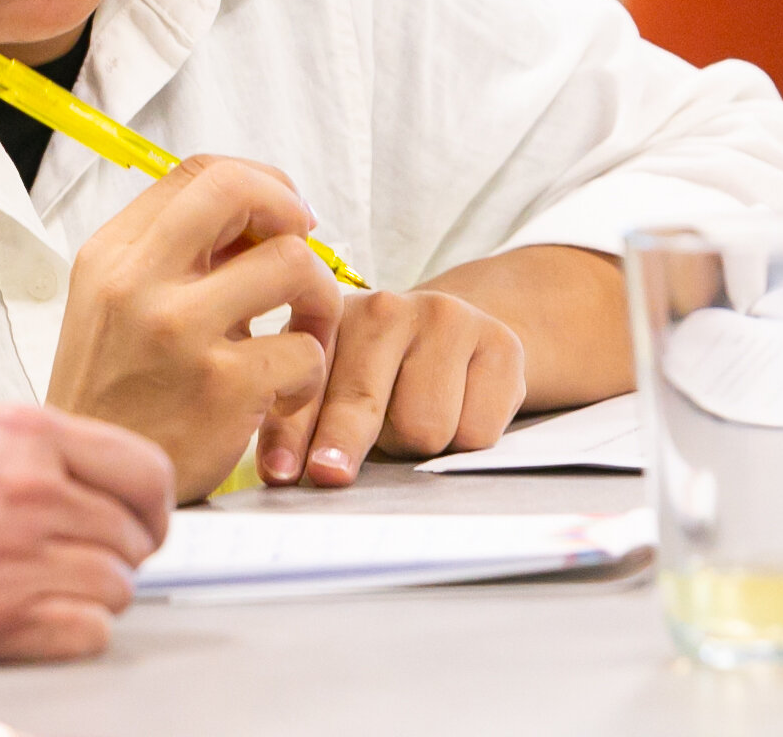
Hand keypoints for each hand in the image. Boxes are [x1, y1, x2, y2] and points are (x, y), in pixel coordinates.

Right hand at [0, 405, 174, 664]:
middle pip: (133, 534)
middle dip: (114, 552)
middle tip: (80, 563)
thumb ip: (11, 455)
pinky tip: (26, 624)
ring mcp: (16, 556)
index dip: (147, 502)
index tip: (139, 520)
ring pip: (117, 588)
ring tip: (35, 594)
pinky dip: (69, 636)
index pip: (141, 466)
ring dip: (88, 595)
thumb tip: (68, 483)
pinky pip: (87, 636)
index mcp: (15, 431)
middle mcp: (28, 487)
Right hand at [47, 155, 341, 501]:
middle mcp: (139, 282)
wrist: (91, 483)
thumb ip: (173, 254)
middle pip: (241, 191)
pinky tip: (281, 396)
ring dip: (317, 299)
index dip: (259, 184)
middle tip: (300, 255)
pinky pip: (306, 349)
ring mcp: (180, 332)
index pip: (198, 170)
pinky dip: (310, 373)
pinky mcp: (223, 387)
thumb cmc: (116, 394)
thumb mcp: (114, 304)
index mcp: (112, 254)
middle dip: (290, 212)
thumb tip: (261, 214)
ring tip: (301, 335)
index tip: (280, 218)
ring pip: (294, 264)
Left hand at [256, 288, 526, 486]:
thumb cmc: (380, 376)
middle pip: (366, 405)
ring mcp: (447, 318)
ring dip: (418, 446)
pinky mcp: (500, 343)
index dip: (292, 434)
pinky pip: (478, 432)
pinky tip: (459, 413)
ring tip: (414, 422)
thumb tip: (289, 475)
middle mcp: (387, 307)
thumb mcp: (331, 389)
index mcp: (332, 316)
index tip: (282, 473)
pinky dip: (466, 441)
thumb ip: (306, 423)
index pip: (309, 386)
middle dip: (348, 446)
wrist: (457, 335)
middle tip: (334, 473)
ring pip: (426, 428)